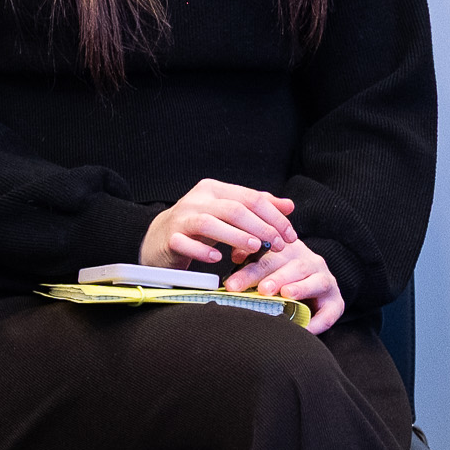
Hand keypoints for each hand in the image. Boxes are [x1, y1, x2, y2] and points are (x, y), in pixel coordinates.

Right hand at [144, 178, 299, 271]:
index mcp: (214, 190)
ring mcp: (181, 218)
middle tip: (278, 246)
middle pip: (234, 209)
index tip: (290, 236)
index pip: (250, 198)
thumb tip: (289, 205)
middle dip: (261, 228)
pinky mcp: (169, 238)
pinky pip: (185, 242)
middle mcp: (197, 199)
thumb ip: (257, 208)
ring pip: (210, 223)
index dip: (274, 216)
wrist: (159, 239)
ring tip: (255, 249)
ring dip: (236, 236)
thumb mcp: (228, 214)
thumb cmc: (200, 227)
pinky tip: (217, 259)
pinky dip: (202, 250)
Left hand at [225, 236, 345, 333]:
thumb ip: (250, 261)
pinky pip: (330, 312)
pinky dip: (318, 321)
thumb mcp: (266, 266)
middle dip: (275, 278)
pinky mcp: (336, 301)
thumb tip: (235, 256)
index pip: (267, 258)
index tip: (232, 285)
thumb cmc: (282, 277)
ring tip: (287, 294)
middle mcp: (308, 261)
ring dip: (301, 288)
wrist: (318, 286)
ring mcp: (324, 279)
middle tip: (262, 289)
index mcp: (287, 251)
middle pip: (292, 267)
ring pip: (315, 281)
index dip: (249, 271)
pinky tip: (305, 328)